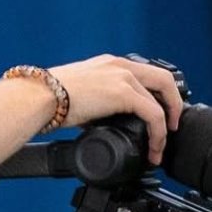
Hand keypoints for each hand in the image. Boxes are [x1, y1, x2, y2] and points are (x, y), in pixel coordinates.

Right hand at [48, 55, 184, 163]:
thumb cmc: (47, 97)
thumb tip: (96, 122)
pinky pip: (154, 115)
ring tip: (161, 145)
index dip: (158, 94)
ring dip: (166, 126)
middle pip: (164, 80)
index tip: (158, 113)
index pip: (145, 74)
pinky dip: (159, 134)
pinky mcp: (123, 93)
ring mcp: (123, 77)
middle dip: (174, 105)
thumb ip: (95, 102)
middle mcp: (119, 66)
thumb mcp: (78, 93)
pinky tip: (154, 148)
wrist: (38, 97)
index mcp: (109, 64)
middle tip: (171, 126)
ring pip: (162, 100)